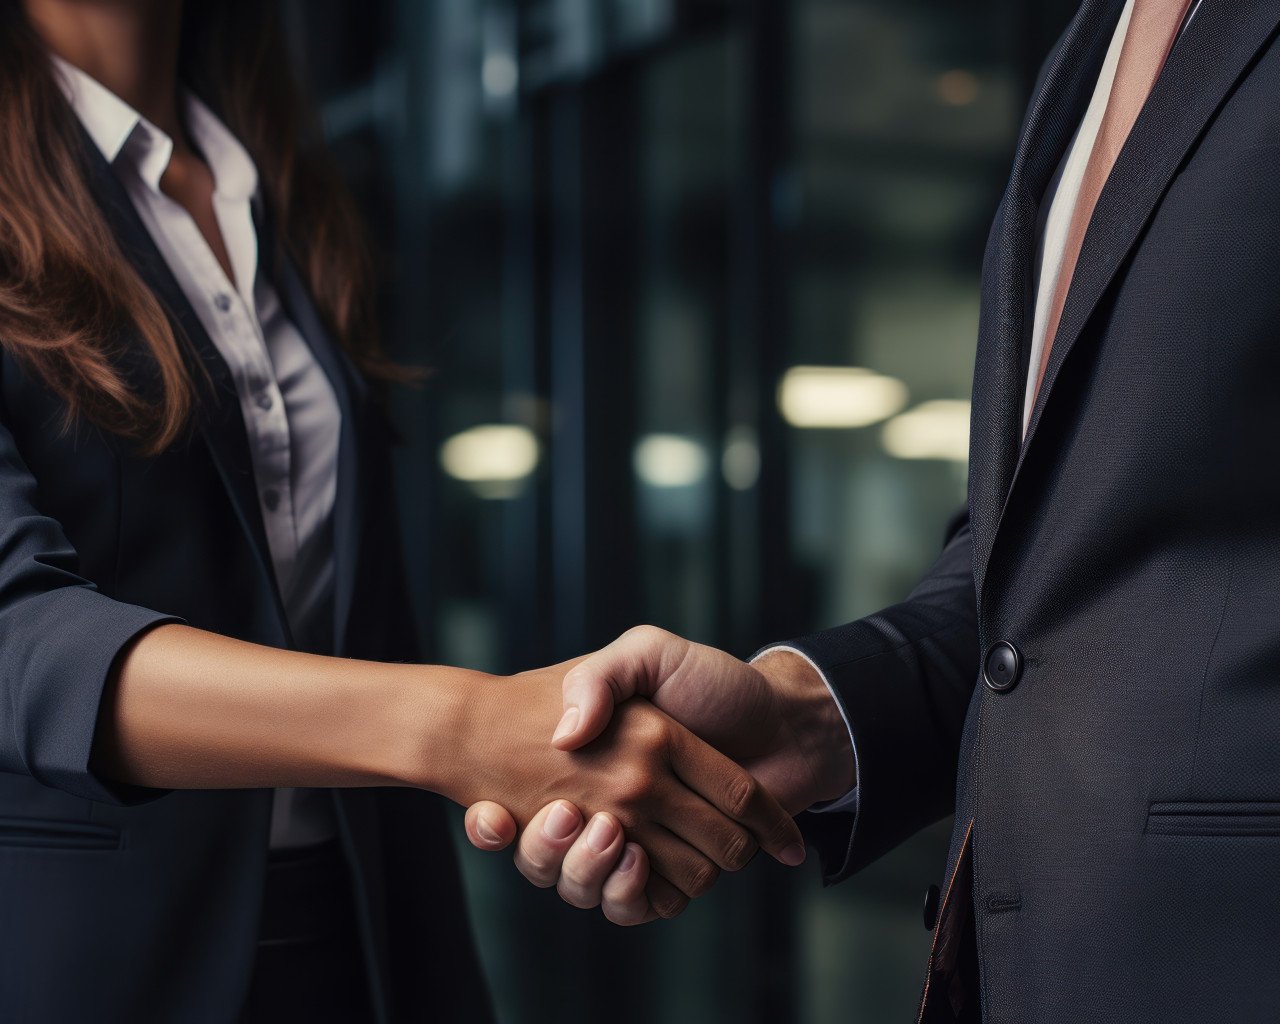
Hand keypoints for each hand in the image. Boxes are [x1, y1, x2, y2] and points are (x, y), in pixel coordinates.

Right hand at [428, 661, 805, 917]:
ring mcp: (645, 840)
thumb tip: (566, 734)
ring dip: (589, 871)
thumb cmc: (718, 682)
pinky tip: (635, 861)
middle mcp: (616, 803)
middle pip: (557, 853)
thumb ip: (602, 676)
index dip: (497, 824)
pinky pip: (640, 905)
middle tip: (566, 813)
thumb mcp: (647, 653)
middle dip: (551, 847)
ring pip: (594, 885)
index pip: (530, 803)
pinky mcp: (676, 873)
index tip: (490, 815)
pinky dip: (632, 894)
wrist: (788, 720)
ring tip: (607, 833)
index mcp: (593, 760)